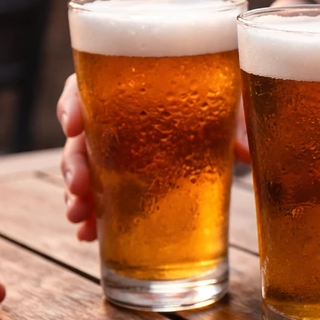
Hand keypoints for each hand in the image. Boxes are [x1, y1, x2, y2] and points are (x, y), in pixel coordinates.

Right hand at [57, 73, 250, 242]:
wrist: (226, 118)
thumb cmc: (219, 93)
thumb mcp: (231, 100)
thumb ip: (238, 120)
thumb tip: (248, 152)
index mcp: (129, 85)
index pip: (86, 85)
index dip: (72, 103)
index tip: (72, 126)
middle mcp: (113, 117)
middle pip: (80, 135)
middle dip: (73, 162)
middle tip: (80, 184)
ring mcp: (115, 150)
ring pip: (84, 168)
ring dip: (76, 193)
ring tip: (79, 216)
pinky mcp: (125, 179)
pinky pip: (99, 195)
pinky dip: (92, 215)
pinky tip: (89, 234)